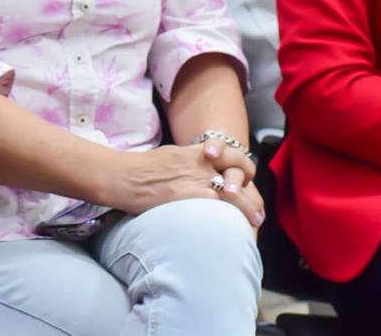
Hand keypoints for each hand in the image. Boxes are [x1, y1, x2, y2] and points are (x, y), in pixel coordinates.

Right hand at [107, 143, 262, 230]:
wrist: (122, 176)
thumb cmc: (139, 169)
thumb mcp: (170, 157)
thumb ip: (189, 162)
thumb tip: (199, 172)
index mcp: (196, 151)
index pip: (231, 153)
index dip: (243, 167)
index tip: (246, 183)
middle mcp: (201, 162)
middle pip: (240, 170)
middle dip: (253, 191)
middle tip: (258, 211)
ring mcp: (197, 179)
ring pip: (236, 192)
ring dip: (249, 209)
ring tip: (255, 222)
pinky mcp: (189, 196)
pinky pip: (219, 208)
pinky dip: (231, 219)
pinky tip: (235, 230)